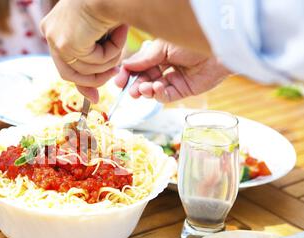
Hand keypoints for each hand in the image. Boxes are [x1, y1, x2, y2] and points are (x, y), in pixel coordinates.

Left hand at [41, 0, 127, 102]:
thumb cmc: (111, 4)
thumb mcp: (100, 37)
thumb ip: (94, 64)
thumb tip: (94, 99)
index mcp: (55, 27)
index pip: (65, 63)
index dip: (82, 82)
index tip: (95, 97)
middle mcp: (50, 33)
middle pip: (69, 73)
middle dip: (94, 80)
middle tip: (115, 75)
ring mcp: (55, 40)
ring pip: (85, 71)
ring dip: (108, 62)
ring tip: (121, 43)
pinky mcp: (66, 44)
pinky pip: (94, 64)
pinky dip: (111, 53)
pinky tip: (118, 33)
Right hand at [115, 40, 230, 102]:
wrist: (218, 47)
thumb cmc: (192, 41)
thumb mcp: (163, 47)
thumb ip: (144, 59)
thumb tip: (126, 66)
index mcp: (160, 54)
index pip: (140, 66)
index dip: (129, 74)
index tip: (119, 82)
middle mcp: (167, 67)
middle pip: (145, 80)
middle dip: (135, 86)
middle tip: (130, 91)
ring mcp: (175, 79)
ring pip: (153, 90)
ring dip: (145, 90)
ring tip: (143, 89)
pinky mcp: (184, 90)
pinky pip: (166, 96)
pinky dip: (158, 94)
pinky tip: (156, 88)